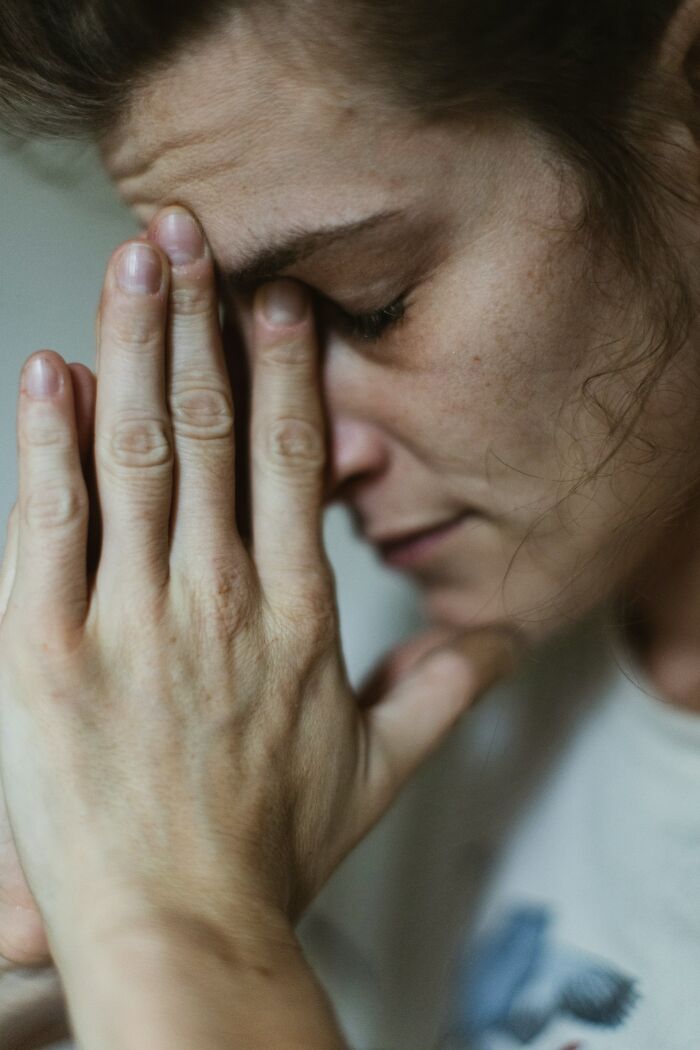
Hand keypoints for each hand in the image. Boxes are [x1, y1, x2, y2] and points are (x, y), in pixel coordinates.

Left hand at [0, 207, 520, 969]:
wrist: (180, 929)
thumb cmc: (270, 851)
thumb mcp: (379, 770)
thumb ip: (438, 692)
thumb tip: (490, 645)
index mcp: (295, 614)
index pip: (295, 459)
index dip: (285, 369)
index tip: (276, 302)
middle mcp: (219, 598)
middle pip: (215, 429)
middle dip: (201, 320)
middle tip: (195, 236)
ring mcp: (130, 620)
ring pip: (139, 452)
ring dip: (136, 346)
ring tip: (136, 263)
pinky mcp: (45, 652)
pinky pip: (50, 526)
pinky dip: (50, 443)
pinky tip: (55, 374)